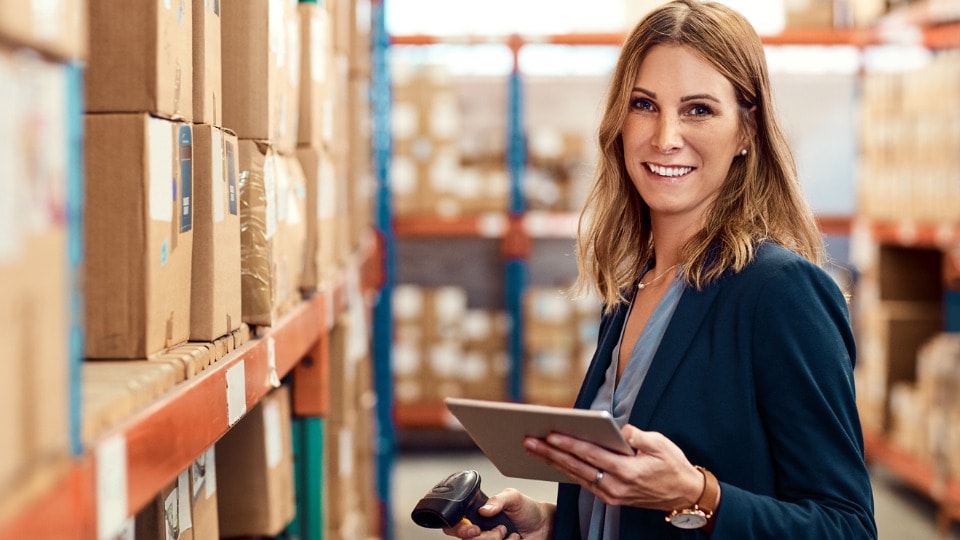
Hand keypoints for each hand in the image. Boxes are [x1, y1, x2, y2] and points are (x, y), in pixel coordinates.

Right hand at [440, 488, 554, 539]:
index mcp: (478, 515)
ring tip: (507, 532)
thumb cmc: (528, 510)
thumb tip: (484, 509)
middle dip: (483, 537)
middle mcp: (481, 531)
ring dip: (495, 539)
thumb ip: (498, 499)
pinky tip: (514, 539)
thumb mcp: (513, 497)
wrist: (545, 526)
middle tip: (497, 530)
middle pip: (467, 539)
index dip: (459, 528)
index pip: (456, 524)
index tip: (473, 528)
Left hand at [523, 424, 703, 511]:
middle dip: (551, 453)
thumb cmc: (673, 466)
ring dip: (554, 462)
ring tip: (533, 449)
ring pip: (576, 476)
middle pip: (577, 467)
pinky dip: (567, 471)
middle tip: (529, 441)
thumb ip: (636, 436)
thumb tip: (617, 429)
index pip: (592, 455)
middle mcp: (616, 486)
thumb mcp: (661, 445)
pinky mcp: (611, 498)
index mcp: (628, 471)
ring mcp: (612, 495)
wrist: (685, 496)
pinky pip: (584, 482)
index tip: (550, 435)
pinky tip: (553, 461)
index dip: (569, 444)